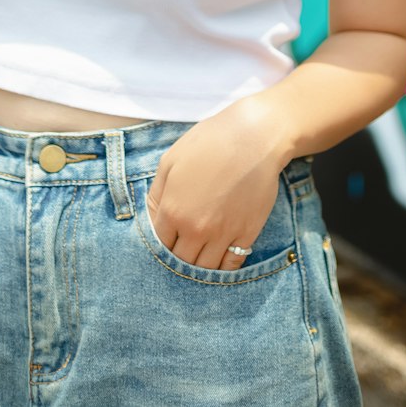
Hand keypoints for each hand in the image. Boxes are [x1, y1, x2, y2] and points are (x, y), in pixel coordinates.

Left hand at [144, 99, 287, 270]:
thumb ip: (156, 195)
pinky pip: (231, 265)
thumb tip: (152, 218)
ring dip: (198, 268)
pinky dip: (223, 269)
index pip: (159, 245)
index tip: (166, 238)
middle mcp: (196, 229)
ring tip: (198, 256)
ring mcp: (223, 234)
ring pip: (204, 270)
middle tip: (181, 248)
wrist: (253, 137)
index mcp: (173, 211)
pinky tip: (218, 259)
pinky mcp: (247, 234)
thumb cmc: (209, 142)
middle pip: (180, 262)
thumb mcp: (170, 161)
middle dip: (177, 258)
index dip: (160, 243)